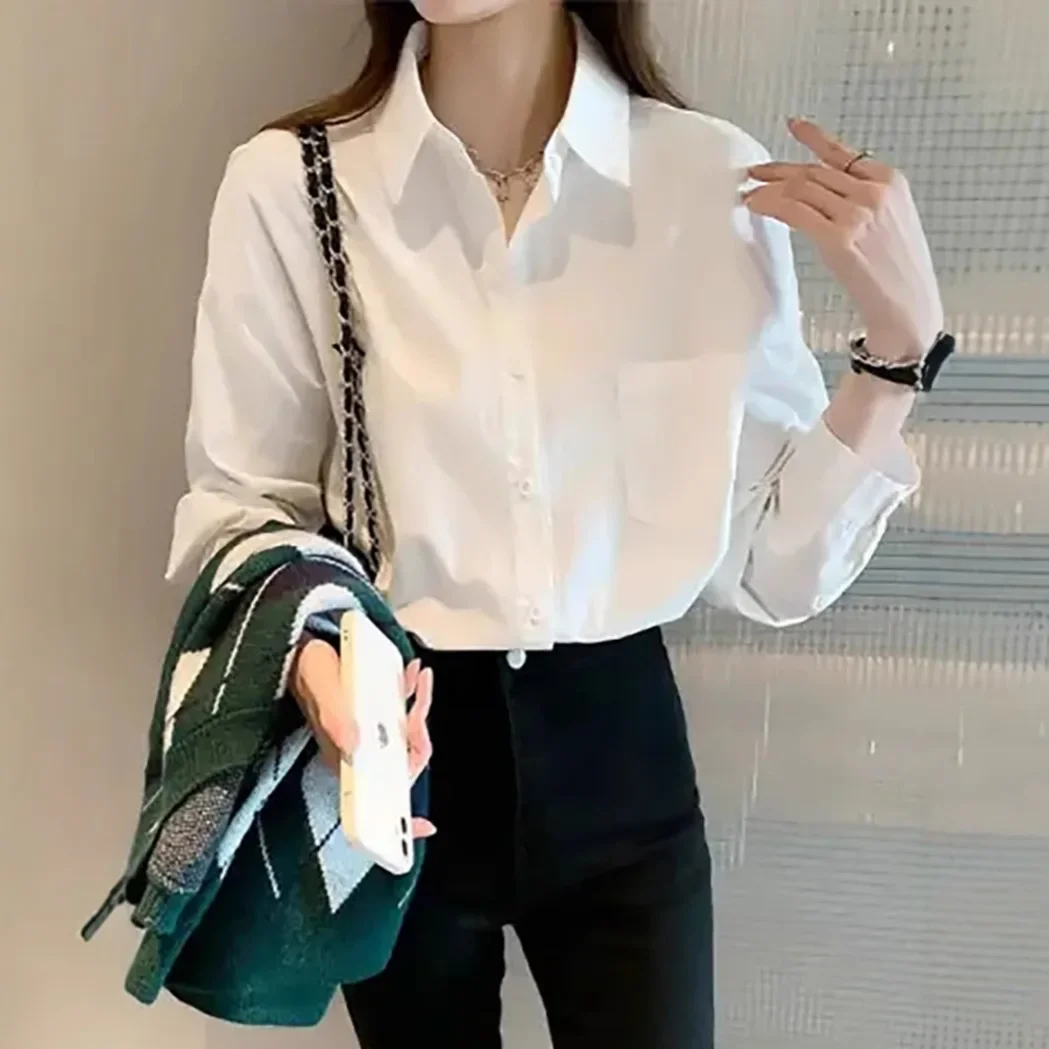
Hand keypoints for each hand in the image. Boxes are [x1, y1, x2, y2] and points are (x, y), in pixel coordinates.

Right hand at [291, 637, 435, 838]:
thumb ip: (334, 717)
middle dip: (419, 737)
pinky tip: (414, 676)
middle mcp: (358, 751)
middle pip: (402, 763)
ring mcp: (368, 734)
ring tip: (419, 681)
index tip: (424, 827)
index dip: (400, 819)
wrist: (300, 651)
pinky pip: (403, 714)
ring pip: (407, 736)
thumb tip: (355, 744)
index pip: (375, 798)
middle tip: (417, 707)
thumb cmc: (307, 671)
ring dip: (419, 709)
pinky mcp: (375, 716)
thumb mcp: (320, 688)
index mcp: (344, 757)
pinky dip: (414, 695)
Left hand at [743, 117, 943, 361]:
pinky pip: (795, 211)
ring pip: (801, 188)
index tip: (794, 126)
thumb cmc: (898, 272)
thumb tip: (830, 195)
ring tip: (749, 192)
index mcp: (890, 181)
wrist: (908, 305)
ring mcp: (856, 213)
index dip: (815, 138)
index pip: (842, 154)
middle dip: (780, 170)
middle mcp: (873, 191)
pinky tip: (756, 206)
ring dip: (769, 188)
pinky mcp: (838, 237)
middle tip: (754, 172)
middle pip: (815, 171)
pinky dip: (770, 205)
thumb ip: (867, 201)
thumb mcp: (892, 222)